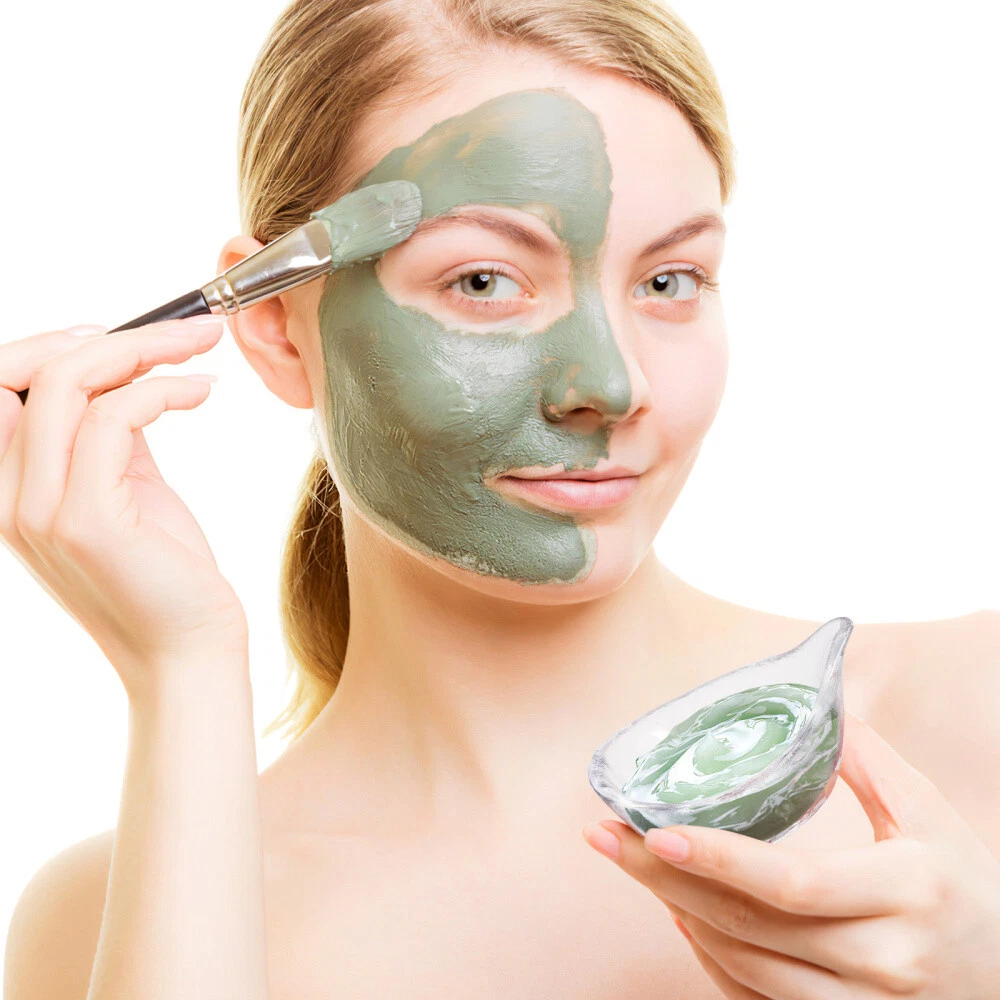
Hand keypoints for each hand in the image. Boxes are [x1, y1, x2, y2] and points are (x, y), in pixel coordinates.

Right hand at [0, 318, 248, 696]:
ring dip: (143, 350)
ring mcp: (39, 511)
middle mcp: (8, 499)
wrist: (189, 651)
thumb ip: (109, 435)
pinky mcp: (86, 521)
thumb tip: (125, 373)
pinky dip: (162, 390)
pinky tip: (202, 394)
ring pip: (64, 384)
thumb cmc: (167, 573)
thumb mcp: (129, 490)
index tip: (124, 336)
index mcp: (11, 489)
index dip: (50, 345)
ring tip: (201, 350)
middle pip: (22, 372)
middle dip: (107, 335)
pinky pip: (111, 419)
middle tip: (182, 331)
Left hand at [583, 711, 999, 998]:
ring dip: (677, 914)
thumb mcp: (931, 815)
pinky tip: (680, 914)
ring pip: (743, 967)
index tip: (653, 829)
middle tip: (605, 836)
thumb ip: (871, 761)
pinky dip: (709, 957)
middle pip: (748, 926)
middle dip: (662, 880)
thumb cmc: (966, 888)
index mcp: (906, 892)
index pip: (791, 883)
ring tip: (635, 863)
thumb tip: (815, 705)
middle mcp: (884, 961)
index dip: (716, 859)